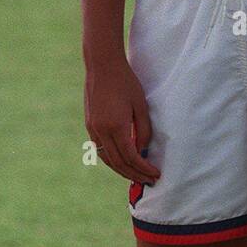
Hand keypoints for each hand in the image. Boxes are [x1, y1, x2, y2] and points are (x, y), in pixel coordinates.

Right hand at [84, 55, 159, 184]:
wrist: (102, 65)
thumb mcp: (141, 106)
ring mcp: (93, 129)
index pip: (131, 157)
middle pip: (119, 163)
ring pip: (107, 159)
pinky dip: (112, 161)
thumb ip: (143, 131)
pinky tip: (123, 163)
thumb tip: (142, 152)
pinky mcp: (90, 125)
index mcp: (116, 127)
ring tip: (137, 176)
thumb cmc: (126, 82)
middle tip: (149, 182)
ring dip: (122, 171)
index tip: (156, 174)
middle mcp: (101, 131)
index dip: (144, 169)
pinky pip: (100, 150)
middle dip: (135, 175)